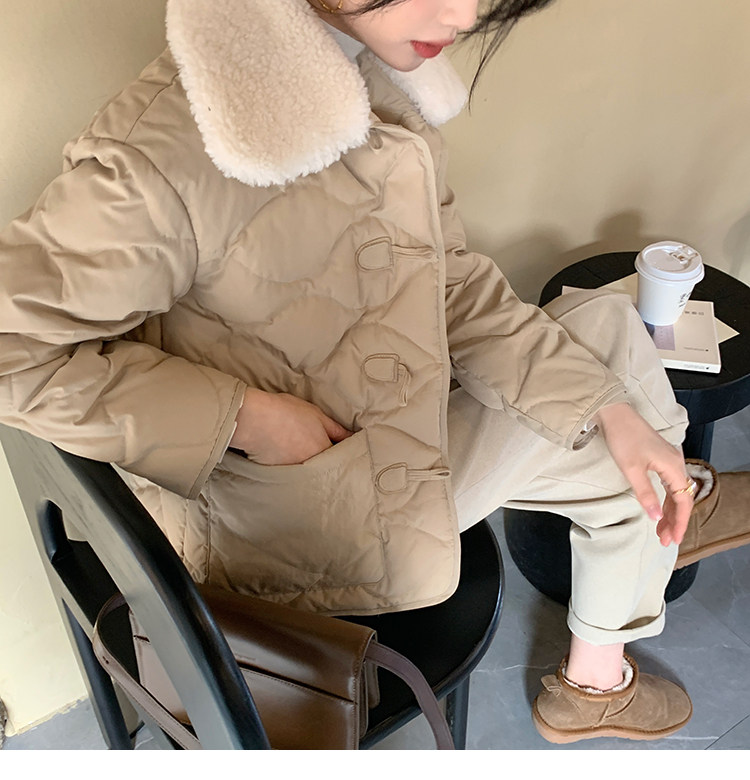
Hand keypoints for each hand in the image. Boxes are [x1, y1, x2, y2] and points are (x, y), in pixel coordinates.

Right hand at [230, 389, 351, 464]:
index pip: (339, 459)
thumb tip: (353, 436)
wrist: (255, 419)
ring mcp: (294, 473)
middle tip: (314, 450)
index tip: (335, 448)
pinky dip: (290, 468)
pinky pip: (290, 476)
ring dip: (306, 466)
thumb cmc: (286, 412)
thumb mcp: (317, 415)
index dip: (338, 453)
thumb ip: (336, 429)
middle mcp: (311, 467)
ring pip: (306, 474)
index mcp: (324, 451)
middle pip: (323, 469)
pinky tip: (283, 456)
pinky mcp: (277, 477)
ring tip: (297, 452)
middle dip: (323, 463)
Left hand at [594, 403, 693, 546]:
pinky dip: (666, 499)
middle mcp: (676, 463)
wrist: (615, 413)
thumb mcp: (631, 469)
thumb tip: (656, 517)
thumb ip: (646, 494)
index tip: (674, 539)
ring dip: (670, 511)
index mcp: (673, 466)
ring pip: (675, 492)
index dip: (680, 522)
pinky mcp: (660, 457)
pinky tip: (660, 509)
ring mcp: (669, 459)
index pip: (683, 501)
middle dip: (675, 521)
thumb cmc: (622, 437)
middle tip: (665, 539)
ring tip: (661, 530)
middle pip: (682, 498)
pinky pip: (669, 483)